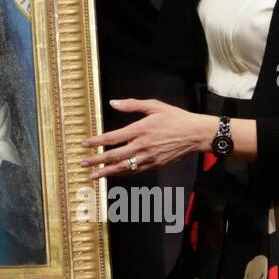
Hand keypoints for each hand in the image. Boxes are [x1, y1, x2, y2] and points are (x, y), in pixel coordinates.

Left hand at [79, 99, 214, 179]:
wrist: (195, 134)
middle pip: (115, 156)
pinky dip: (122, 174)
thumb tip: (113, 103)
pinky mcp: (155, 165)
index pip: (113, 138)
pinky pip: (135, 171)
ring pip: (124, 167)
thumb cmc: (175, 118)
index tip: (85, 144)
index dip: (97, 142)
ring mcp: (149, 158)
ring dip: (107, 172)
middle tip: (83, 163)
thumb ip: (132, 104)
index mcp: (140, 129)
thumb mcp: (154, 106)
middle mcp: (142, 146)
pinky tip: (113, 174)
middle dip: (97, 160)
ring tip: (93, 175)